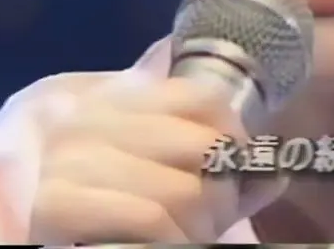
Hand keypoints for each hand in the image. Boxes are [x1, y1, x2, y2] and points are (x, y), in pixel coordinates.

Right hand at [28, 76, 285, 243]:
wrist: (66, 243)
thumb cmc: (123, 218)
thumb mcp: (179, 184)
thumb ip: (228, 173)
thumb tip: (277, 169)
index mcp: (116, 98)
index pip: (204, 99)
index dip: (235, 139)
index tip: (235, 176)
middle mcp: (87, 118)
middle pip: (203, 145)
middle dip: (219, 194)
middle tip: (208, 221)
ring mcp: (67, 159)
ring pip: (182, 190)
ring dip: (197, 227)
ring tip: (185, 237)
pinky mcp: (56, 204)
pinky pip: (149, 217)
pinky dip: (171, 242)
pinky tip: (165, 246)